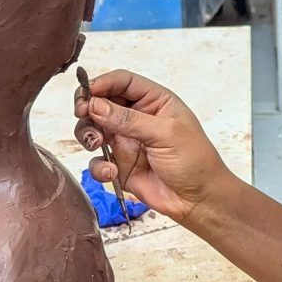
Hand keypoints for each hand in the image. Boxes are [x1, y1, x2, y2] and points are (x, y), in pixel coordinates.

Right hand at [74, 69, 236, 222]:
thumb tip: (96, 104)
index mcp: (155, 101)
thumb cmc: (194, 161)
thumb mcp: (165, 134)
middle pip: (102, 102)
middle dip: (88, 106)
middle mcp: (138, 118)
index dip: (102, 83)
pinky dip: (98, 166)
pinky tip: (111, 172)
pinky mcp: (120, 164)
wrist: (198, 200)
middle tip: (83, 113)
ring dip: (88, 134)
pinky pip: (97, 161)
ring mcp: (127, 141)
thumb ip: (129, 120)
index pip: (123, 81)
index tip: (87, 93)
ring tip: (96, 144)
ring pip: (93, 129)